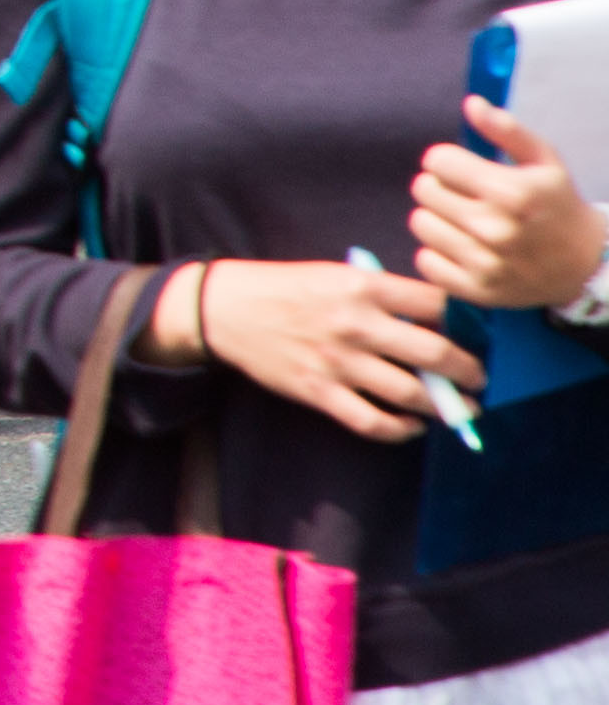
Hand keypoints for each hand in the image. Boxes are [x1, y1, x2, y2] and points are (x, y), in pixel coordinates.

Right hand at [181, 256, 480, 443]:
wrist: (226, 308)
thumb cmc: (286, 288)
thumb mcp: (335, 275)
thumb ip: (382, 295)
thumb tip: (435, 321)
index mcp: (362, 286)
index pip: (437, 304)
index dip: (467, 320)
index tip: (479, 333)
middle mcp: (355, 324)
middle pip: (436, 353)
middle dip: (469, 371)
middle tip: (478, 377)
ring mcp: (338, 361)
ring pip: (411, 394)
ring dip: (445, 406)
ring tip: (459, 409)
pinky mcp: (319, 391)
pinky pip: (373, 422)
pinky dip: (401, 429)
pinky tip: (411, 425)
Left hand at [415, 99, 608, 315]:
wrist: (586, 264)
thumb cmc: (559, 204)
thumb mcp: (545, 160)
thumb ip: (507, 129)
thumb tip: (472, 104)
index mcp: (511, 192)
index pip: (436, 160)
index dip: (448, 160)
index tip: (465, 169)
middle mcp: (495, 229)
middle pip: (423, 189)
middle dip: (441, 186)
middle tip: (467, 195)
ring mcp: (485, 263)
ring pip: (419, 223)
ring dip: (437, 218)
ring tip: (464, 220)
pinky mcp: (476, 290)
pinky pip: (424, 260)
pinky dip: (438, 253)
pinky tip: (464, 247)